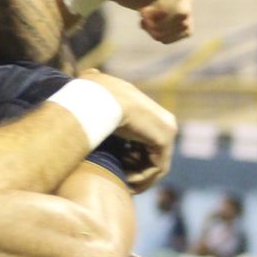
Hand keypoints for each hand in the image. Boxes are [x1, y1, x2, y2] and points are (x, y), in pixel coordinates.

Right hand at [79, 70, 175, 192]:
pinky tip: (126, 181)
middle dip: (134, 166)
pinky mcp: (166, 139)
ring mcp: (167, 128)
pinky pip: (158, 168)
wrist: (99, 99)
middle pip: (149, 151)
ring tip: (121, 182)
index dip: (126, 154)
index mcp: (146, 108)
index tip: (112, 166)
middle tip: (118, 177)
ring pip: (154, 162)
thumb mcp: (92, 88)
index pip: (140, 138)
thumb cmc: (89, 97)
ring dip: (138, 175)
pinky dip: (142, 178)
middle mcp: (161, 118)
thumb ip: (95, 84)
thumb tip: (90, 74)